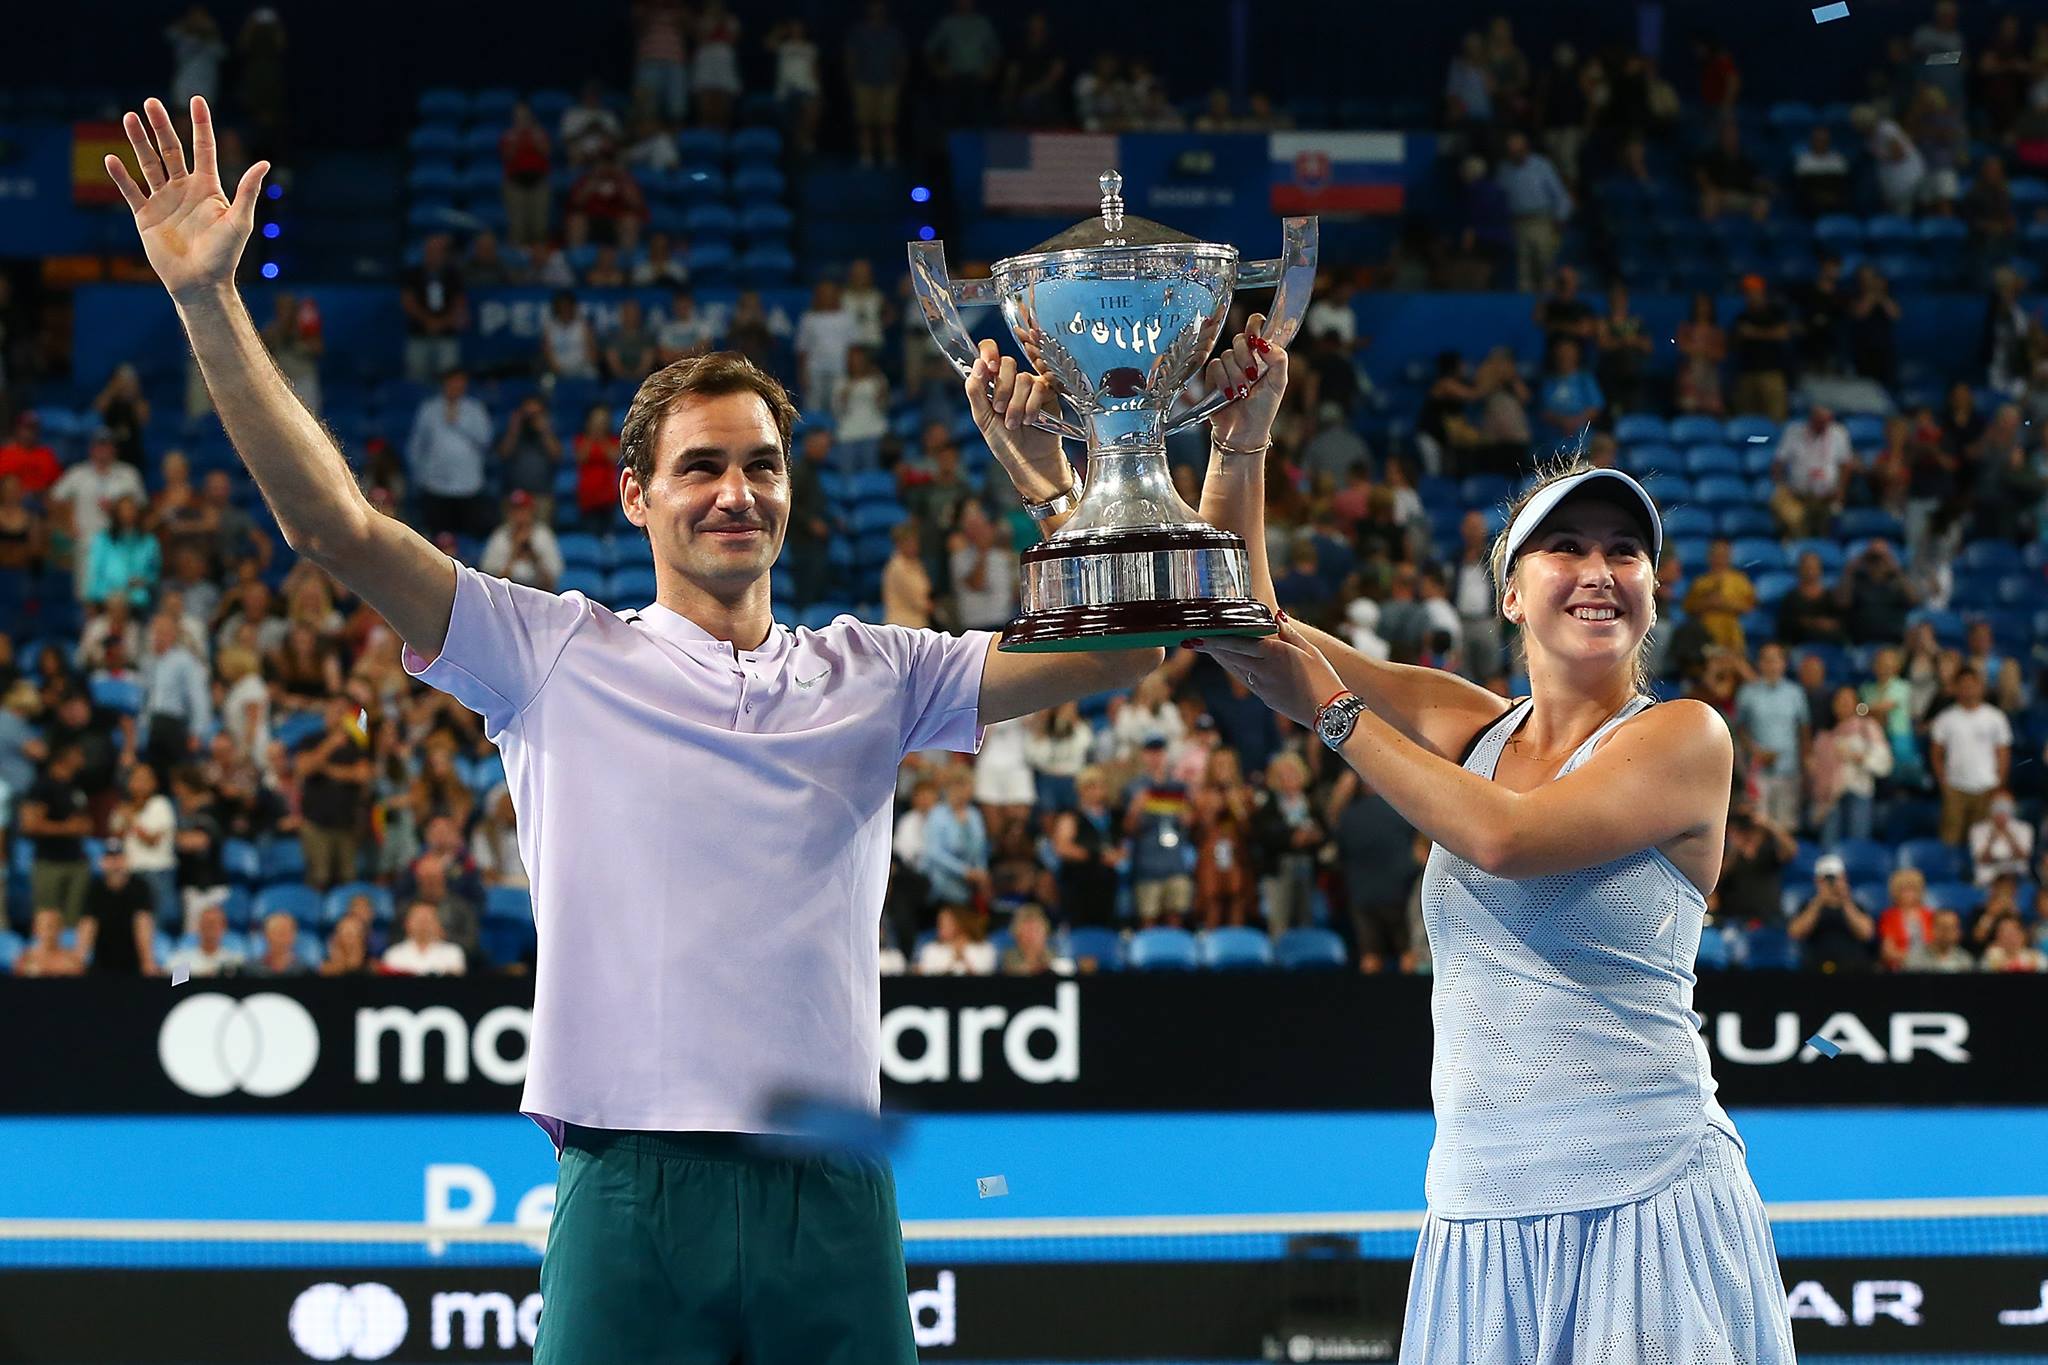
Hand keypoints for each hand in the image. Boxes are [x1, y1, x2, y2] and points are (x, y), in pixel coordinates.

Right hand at [105, 97, 268, 303]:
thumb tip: (264, 163)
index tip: (197, 100)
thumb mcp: (240, 221)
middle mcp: (184, 189)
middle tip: (150, 102)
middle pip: (171, 150)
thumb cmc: (225, 255)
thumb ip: (248, 191)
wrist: (201, 282)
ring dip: (138, 141)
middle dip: (161, 126)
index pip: (203, 149)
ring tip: (129, 117)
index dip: (200, 125)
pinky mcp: (145, 215)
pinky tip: (111, 158)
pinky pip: (131, 191)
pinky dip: (121, 176)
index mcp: (208, 188)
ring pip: (149, 164)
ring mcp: (163, 200)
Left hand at [965, 340, 1065, 492]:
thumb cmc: (1004, 442)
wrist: (1028, 460)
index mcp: (991, 381)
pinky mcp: (1049, 393)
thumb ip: (976, 391)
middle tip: (1000, 410)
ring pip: (1024, 378)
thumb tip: (977, 364)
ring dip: (1017, 405)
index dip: (989, 351)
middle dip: (1002, 388)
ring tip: (1014, 423)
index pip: (989, 351)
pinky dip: (1032, 406)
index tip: (989, 365)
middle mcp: (1011, 380)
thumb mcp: (982, 418)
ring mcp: (1031, 385)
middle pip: (1008, 363)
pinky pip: (1041, 387)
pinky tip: (1030, 419)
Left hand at [1188, 615, 1344, 728]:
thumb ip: (1289, 634)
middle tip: (1190, 639)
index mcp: (1274, 654)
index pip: (1238, 643)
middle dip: (1210, 647)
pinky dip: (1234, 668)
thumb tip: (1276, 616)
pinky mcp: (1264, 697)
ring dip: (1219, 657)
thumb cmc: (1324, 678)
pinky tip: (1229, 662)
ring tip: (1204, 647)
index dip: (1215, 639)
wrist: (1328, 712)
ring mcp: (1262, 686)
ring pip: (1235, 668)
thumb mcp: (1309, 651)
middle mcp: (1263, 670)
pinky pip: (1245, 679)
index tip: (1197, 635)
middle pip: (1230, 655)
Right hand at [1205, 312, 1287, 451]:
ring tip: (1241, 393)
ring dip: (1236, 376)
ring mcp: (1228, 366)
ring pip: (1227, 355)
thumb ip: (1278, 359)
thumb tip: (1265, 342)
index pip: (1256, 326)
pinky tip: (1229, 395)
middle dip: (1246, 358)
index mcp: (1262, 354)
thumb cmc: (1263, 408)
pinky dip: (1223, 382)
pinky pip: (1215, 367)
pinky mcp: (1213, 376)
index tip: (1255, 339)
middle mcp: (1244, 357)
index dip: (1254, 326)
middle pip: (1240, 339)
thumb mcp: (1279, 383)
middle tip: (1252, 376)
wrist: (1244, 431)